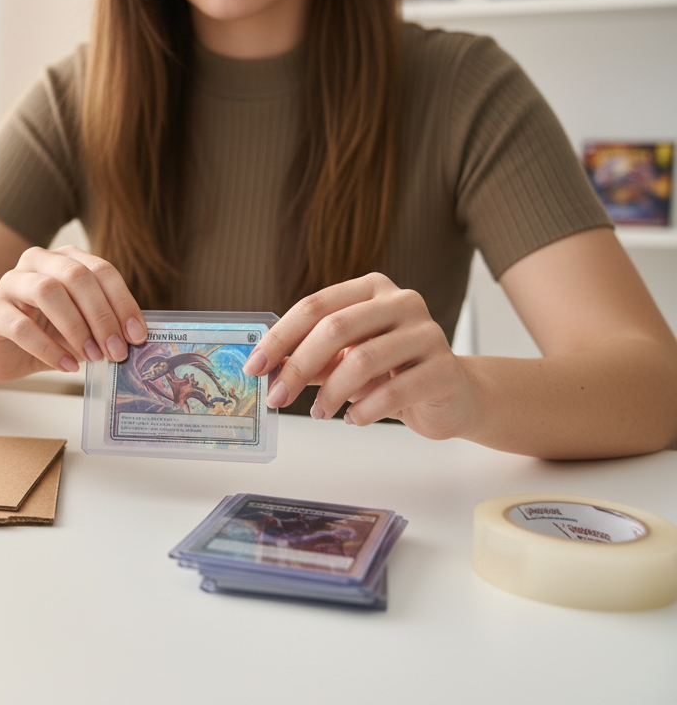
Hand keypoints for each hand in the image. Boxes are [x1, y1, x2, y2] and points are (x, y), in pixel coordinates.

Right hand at [0, 245, 147, 382]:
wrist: (2, 351)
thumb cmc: (47, 334)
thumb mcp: (83, 327)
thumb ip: (105, 326)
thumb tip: (134, 340)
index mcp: (65, 259)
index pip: (101, 270)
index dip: (123, 302)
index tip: (137, 335)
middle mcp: (37, 262)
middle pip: (75, 276)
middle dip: (101, 315)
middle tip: (116, 350)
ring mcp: (10, 283)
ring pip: (47, 291)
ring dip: (76, 327)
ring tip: (93, 356)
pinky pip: (22, 327)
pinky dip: (49, 349)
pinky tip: (66, 366)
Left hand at [242, 273, 478, 439]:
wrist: (453, 394)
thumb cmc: (392, 372)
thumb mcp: (344, 360)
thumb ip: (310, 360)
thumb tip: (266, 371)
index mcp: (372, 289)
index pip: (315, 306)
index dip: (280, 337)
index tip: (254, 367)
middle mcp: (402, 301)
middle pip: (336, 328)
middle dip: (298, 367)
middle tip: (276, 398)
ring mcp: (427, 332)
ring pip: (363, 360)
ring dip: (331, 393)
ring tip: (319, 412)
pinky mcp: (444, 369)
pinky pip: (393, 392)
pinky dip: (364, 410)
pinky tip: (353, 418)